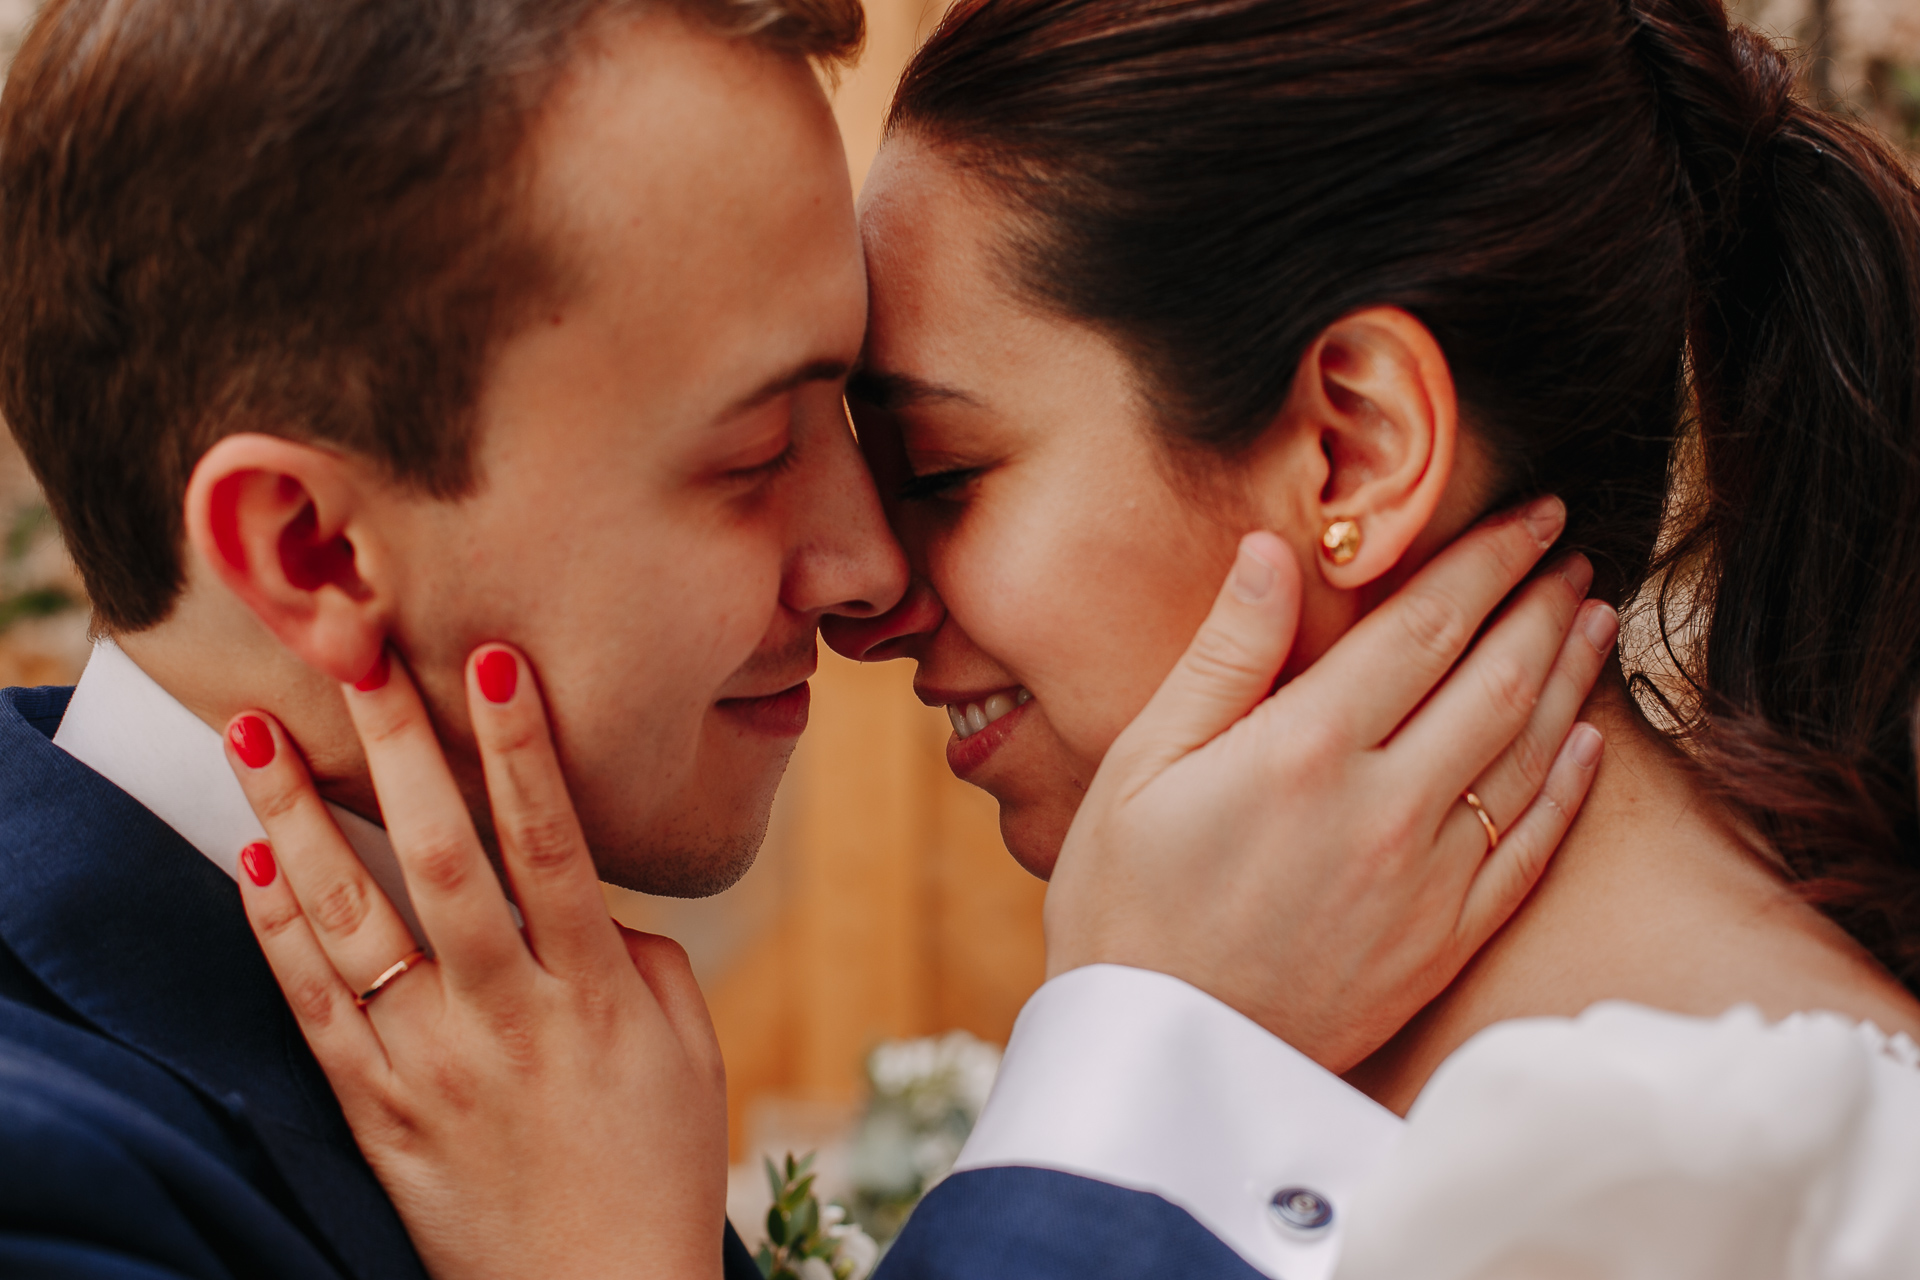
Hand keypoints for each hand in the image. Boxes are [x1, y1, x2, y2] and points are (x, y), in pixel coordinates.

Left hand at [225, 646, 725, 1279]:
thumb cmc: (654, 1168)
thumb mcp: (688, 1051)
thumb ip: (638, 957)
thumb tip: (582, 900)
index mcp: (593, 994)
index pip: (551, 846)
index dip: (521, 750)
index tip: (493, 664)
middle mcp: (505, 1019)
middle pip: (441, 862)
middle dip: (397, 747)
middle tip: (356, 655)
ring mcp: (430, 1067)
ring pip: (352, 924)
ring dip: (299, 820)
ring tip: (253, 737)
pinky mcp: (376, 1115)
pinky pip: (313, 1013)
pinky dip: (279, 935)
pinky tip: (255, 865)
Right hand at [1046, 496, 1615, 1072]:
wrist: (1159, 1060)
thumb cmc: (1126, 903)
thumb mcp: (1139, 765)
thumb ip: (1222, 655)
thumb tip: (1274, 551)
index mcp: (1304, 750)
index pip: (1422, 627)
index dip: (1485, 561)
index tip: (1529, 515)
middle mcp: (1383, 808)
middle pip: (1493, 681)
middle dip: (1541, 604)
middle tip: (1573, 552)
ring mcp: (1425, 881)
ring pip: (1524, 756)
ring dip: (1569, 678)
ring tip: (1595, 619)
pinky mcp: (1442, 944)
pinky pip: (1528, 851)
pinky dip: (1565, 789)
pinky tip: (1586, 744)